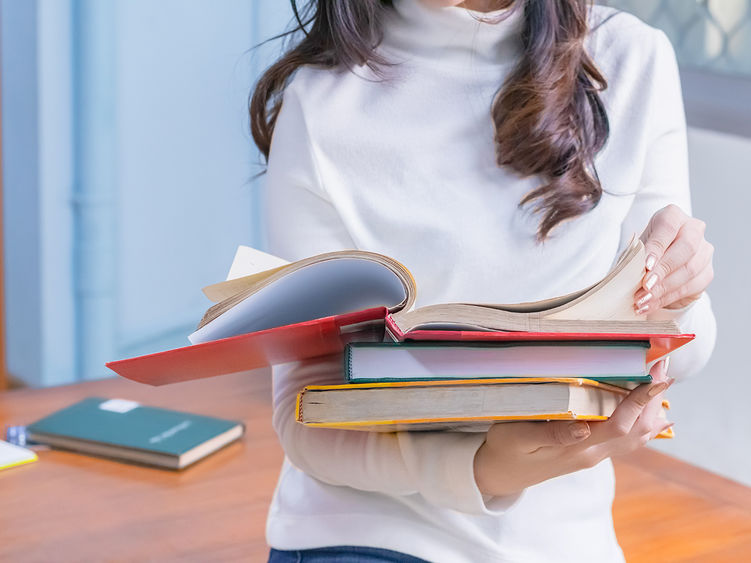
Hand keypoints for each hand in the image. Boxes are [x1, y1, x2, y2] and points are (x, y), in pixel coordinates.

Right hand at [473, 362, 672, 496]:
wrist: (500, 474)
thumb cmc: (505, 449)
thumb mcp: (518, 437)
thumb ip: (551, 433)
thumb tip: (583, 427)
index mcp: (576, 448)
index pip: (619, 424)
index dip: (641, 400)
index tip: (656, 377)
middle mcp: (592, 454)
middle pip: (638, 430)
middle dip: (653, 399)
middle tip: (661, 366)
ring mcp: (593, 455)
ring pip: (636, 437)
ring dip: (651, 410)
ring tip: (659, 382)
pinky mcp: (590, 453)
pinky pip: (626, 439)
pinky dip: (643, 422)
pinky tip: (647, 410)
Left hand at [634, 204, 713, 313]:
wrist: (658, 267)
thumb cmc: (643, 252)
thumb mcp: (635, 249)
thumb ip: (635, 256)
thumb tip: (631, 271)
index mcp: (673, 216)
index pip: (668, 227)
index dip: (657, 246)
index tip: (645, 265)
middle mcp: (693, 229)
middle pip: (686, 247)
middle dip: (664, 269)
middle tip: (645, 285)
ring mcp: (704, 251)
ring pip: (690, 269)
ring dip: (664, 288)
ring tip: (642, 300)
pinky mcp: (707, 272)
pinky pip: (690, 287)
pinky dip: (667, 298)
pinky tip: (650, 305)